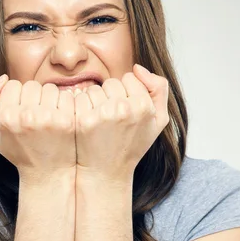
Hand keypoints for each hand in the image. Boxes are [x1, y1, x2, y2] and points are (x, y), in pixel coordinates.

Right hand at [0, 75, 76, 180]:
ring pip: (48, 88)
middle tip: (34, 115)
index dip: (15, 97)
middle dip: (32, 97)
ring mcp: (48, 118)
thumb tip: (4, 79)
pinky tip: (59, 118)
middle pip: (31, 85)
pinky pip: (65, 96)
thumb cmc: (17, 150)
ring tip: (46, 117)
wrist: (47, 173)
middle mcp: (26, 117)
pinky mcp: (66, 121)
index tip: (19, 112)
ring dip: (48, 99)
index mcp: (6, 117)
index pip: (11, 85)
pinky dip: (63, 104)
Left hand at [73, 64, 169, 182]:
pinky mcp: (84, 120)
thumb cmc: (132, 145)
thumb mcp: (158, 121)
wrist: (107, 172)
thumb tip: (137, 68)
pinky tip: (88, 124)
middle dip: (110, 96)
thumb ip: (159, 89)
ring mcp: (103, 114)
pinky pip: (80, 98)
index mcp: (144, 106)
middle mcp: (124, 108)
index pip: (130, 78)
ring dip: (95, 102)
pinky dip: (82, 108)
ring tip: (100, 123)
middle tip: (112, 119)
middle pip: (112, 83)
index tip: (127, 111)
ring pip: (95, 89)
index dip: (127, 93)